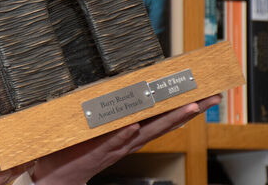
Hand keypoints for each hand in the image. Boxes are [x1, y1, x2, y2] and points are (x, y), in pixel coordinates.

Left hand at [31, 95, 221, 184]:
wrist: (57, 176)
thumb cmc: (75, 151)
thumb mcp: (99, 130)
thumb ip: (111, 115)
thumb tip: (119, 92)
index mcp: (130, 135)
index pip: (161, 119)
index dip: (182, 109)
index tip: (201, 96)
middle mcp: (129, 141)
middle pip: (164, 125)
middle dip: (188, 112)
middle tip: (211, 99)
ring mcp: (115, 146)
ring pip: (145, 131)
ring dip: (167, 120)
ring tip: (189, 107)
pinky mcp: (98, 149)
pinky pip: (113, 140)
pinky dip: (124, 134)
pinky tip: (135, 125)